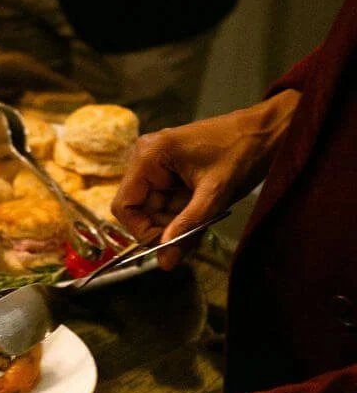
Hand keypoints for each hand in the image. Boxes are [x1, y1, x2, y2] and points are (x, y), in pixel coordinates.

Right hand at [113, 90, 300, 267]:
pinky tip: (206, 208)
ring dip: (179, 221)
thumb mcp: (214, 194)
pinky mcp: (173, 170)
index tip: (170, 243)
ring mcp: (160, 163)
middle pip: (141, 210)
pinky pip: (169, 201)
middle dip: (166, 226)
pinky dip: (186, 212)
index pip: (124, 207)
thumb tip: (164, 263)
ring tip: (207, 215)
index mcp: (149, 156)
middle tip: (197, 231)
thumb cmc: (242, 152)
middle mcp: (147, 158)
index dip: (143, 230)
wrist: (268, 130)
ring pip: (157, 209)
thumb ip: (187, 227)